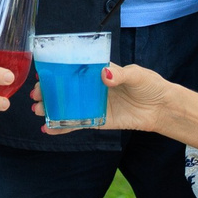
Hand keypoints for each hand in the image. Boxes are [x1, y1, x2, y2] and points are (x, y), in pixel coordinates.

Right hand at [28, 63, 184, 133]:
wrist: (161, 108)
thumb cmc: (149, 85)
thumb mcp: (136, 75)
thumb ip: (121, 74)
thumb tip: (105, 74)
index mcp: (98, 71)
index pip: (73, 69)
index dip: (56, 70)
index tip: (41, 73)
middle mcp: (92, 87)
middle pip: (65, 88)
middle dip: (48, 91)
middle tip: (36, 95)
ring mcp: (93, 104)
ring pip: (67, 106)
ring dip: (51, 108)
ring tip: (38, 110)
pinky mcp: (97, 120)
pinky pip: (76, 123)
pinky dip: (62, 127)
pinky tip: (48, 129)